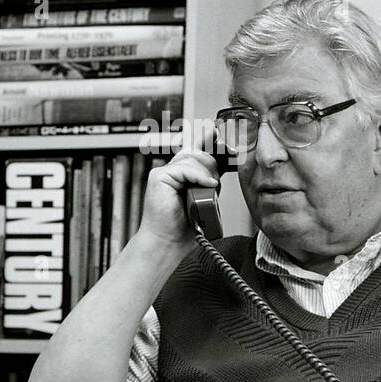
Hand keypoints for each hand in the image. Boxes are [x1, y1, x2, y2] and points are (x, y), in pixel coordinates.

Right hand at [136, 127, 220, 250]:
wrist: (167, 244)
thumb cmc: (183, 229)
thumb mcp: (204, 201)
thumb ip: (209, 183)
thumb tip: (222, 169)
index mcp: (181, 176)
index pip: (196, 153)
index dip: (208, 142)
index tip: (221, 137)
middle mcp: (171, 172)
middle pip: (196, 154)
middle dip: (212, 163)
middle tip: (216, 180)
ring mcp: (163, 173)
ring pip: (191, 159)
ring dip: (206, 172)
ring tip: (210, 187)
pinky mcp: (158, 177)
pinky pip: (183, 168)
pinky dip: (198, 176)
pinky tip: (207, 184)